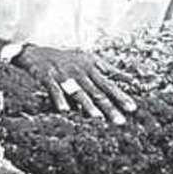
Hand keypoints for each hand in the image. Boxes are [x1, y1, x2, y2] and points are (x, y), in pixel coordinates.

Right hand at [16, 45, 137, 123]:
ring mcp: (64, 75)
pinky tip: (65, 111)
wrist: (38, 52)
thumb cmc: (68, 58)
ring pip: (78, 92)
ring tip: (98, 118)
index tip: (133, 108)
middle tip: (120, 121)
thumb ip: (110, 69)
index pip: (110, 84)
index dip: (121, 96)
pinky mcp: (48, 77)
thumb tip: (132, 78)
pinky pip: (55, 90)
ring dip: (88, 105)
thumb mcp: (91, 59)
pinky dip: (60, 100)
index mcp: (92, 68)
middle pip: (97, 92)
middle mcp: (80, 72)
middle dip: (110, 107)